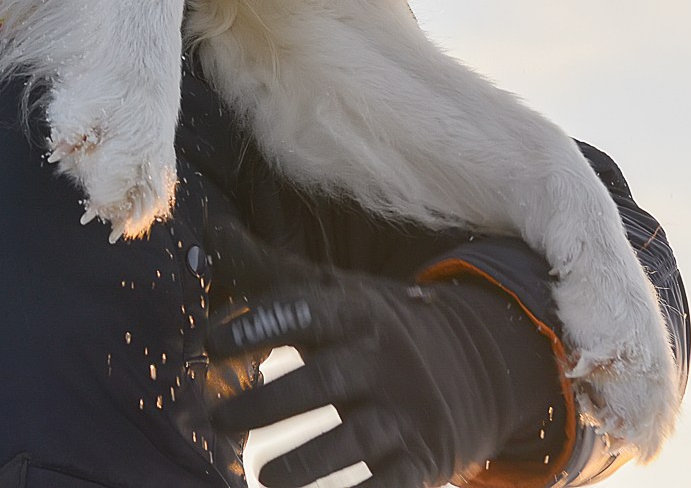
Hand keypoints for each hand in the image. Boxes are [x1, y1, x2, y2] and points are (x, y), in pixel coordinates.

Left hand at [200, 219, 560, 487]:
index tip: (209, 342)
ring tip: (264, 479)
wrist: (481, 360)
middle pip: (323, 382)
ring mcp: (406, 409)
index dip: (257, 325)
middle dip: (267, 404)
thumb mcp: (336, 291)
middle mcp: (383, 359)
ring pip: (354, 439)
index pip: (304, 313)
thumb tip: (214, 229)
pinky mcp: (424, 455)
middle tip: (215, 420)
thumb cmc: (377, 327)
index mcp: (357, 313)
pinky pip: (393, 484)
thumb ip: (271, 273)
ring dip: (306, 462)